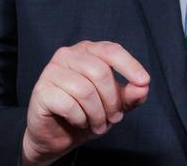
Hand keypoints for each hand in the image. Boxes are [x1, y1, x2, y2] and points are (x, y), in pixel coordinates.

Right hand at [20, 40, 149, 165]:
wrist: (57, 136)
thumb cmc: (86, 113)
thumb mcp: (114, 105)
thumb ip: (129, 95)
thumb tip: (143, 87)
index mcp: (86, 51)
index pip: (111, 50)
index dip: (130, 65)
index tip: (144, 81)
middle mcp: (67, 55)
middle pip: (100, 72)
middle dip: (111, 101)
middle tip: (113, 118)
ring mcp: (51, 71)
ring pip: (85, 90)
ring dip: (97, 114)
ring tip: (97, 124)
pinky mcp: (42, 90)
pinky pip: (69, 104)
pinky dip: (80, 119)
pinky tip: (78, 122)